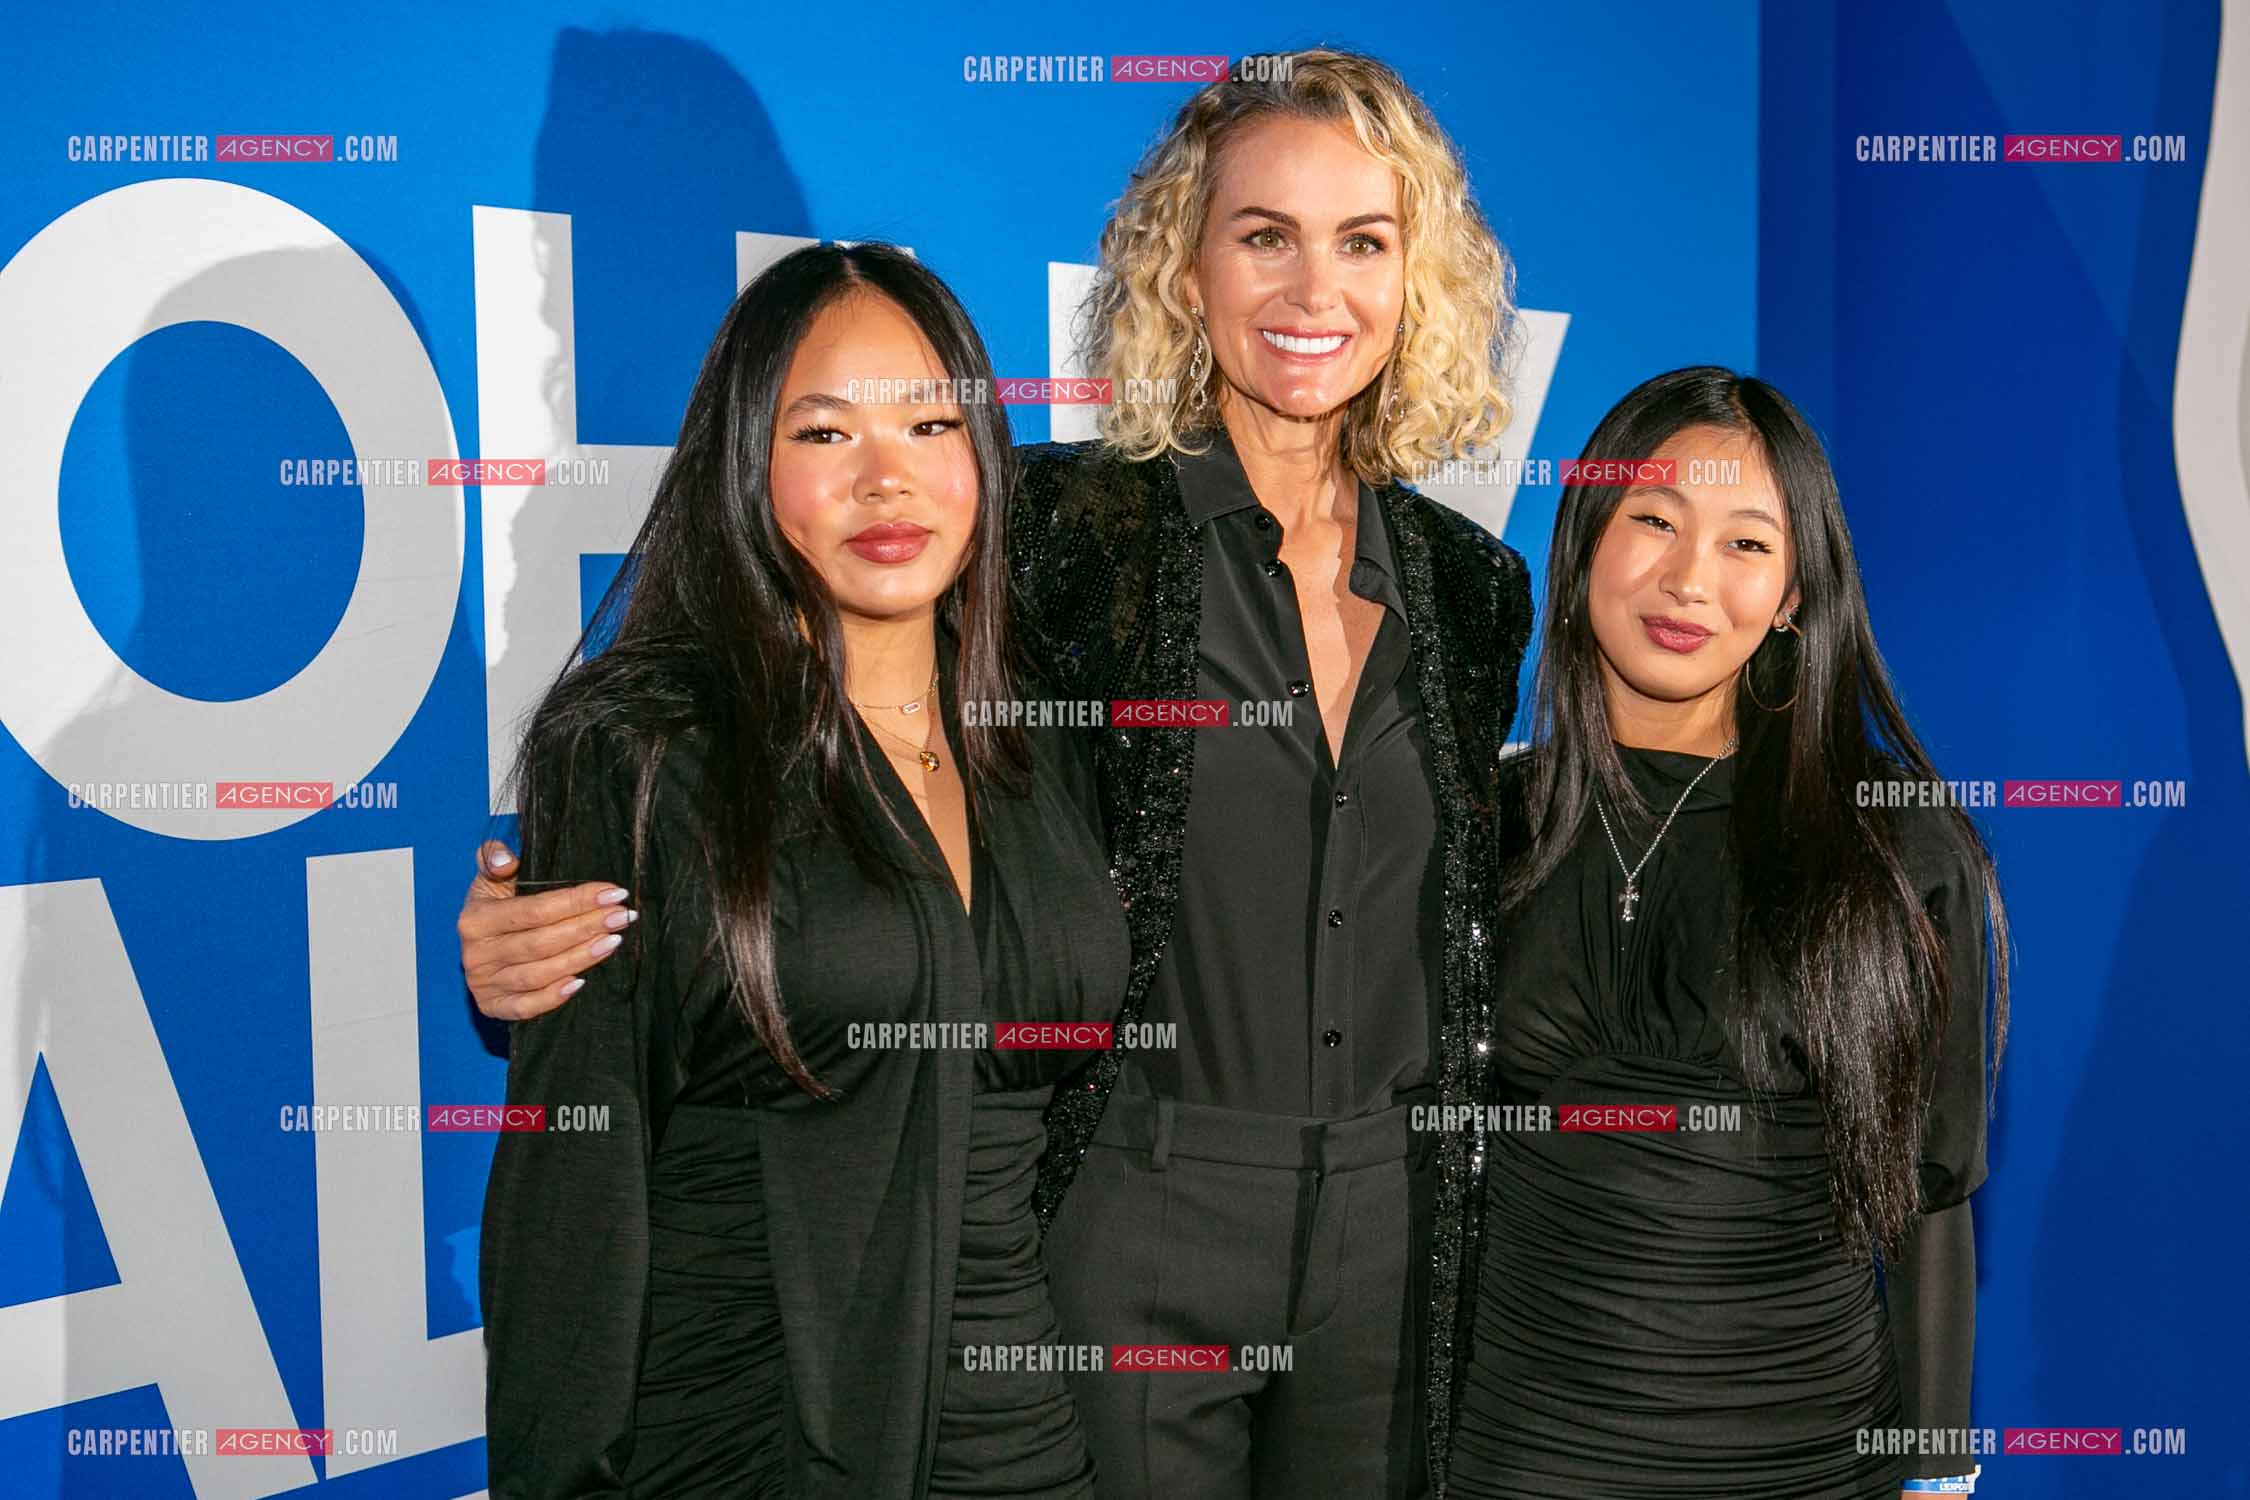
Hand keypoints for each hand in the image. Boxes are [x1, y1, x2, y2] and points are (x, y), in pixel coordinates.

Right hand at [458, 840, 633, 1019]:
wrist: (476, 946)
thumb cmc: (495, 907)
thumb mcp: (491, 880)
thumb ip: (495, 860)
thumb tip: (506, 858)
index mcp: (476, 919)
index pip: (534, 910)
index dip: (576, 901)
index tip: (613, 892)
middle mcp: (477, 953)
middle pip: (541, 942)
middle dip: (587, 927)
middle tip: (622, 916)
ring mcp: (483, 983)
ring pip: (538, 973)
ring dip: (580, 958)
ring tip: (614, 941)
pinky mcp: (492, 1007)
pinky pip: (524, 1007)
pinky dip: (552, 997)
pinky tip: (581, 983)